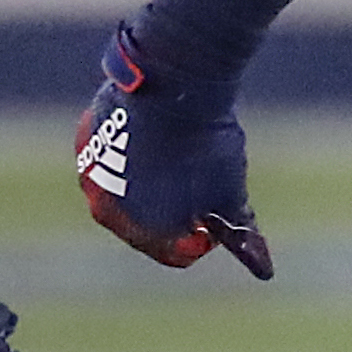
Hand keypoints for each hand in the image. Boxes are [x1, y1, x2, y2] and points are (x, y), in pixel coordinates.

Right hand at [75, 24, 272, 278]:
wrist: (174, 80)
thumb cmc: (206, 144)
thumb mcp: (231, 194)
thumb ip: (241, 236)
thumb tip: (264, 271)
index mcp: (145, 232)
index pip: (177, 252)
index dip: (204, 237)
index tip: (219, 212)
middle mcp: (109, 211)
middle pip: (147, 224)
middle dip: (173, 211)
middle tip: (201, 181)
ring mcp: (92, 175)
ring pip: (126, 190)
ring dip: (150, 182)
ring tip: (179, 155)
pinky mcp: (87, 140)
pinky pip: (112, 158)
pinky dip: (131, 153)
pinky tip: (156, 135)